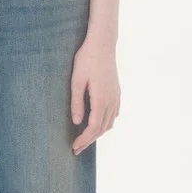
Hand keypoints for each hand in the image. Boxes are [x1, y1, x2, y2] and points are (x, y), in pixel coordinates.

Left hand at [70, 38, 119, 154]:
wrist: (103, 44)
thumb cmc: (87, 59)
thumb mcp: (77, 80)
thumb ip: (77, 102)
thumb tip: (77, 122)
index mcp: (101, 99)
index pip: (93, 128)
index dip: (83, 140)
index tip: (74, 147)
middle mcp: (111, 101)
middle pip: (101, 128)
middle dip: (89, 140)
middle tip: (76, 148)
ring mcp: (116, 97)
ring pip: (109, 123)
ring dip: (98, 133)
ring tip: (85, 138)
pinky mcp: (117, 92)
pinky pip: (113, 114)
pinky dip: (105, 123)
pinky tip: (98, 123)